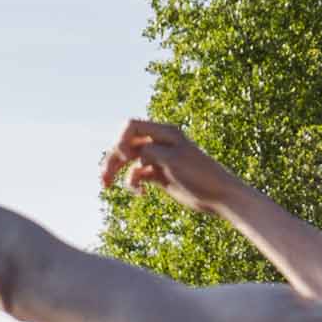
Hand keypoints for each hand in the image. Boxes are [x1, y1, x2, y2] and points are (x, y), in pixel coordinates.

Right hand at [100, 116, 232, 209]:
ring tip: (106, 186)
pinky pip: (137, 175)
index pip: (132, 126)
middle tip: (104, 179)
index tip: (125, 157)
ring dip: (116, 172)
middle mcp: (159, 143)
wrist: (217, 196)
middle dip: (113, 159)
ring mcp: (158, 159)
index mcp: (164, 133)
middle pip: (126, 144)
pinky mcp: (159, 175)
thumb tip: (132, 154)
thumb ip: (151, 152)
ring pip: (129, 161)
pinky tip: (141, 194)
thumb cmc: (200, 175)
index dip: (121, 140)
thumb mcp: (174, 160)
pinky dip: (134, 183)